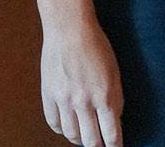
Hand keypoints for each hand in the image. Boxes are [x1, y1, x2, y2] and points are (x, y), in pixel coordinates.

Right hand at [41, 21, 122, 146]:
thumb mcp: (115, 72)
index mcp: (104, 96)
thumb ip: (116, 99)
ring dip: (79, 140)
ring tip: (84, 137)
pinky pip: (53, 122)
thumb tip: (114, 119)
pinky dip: (61, 129)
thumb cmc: (96, 46)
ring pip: (71, 134)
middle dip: (98, 146)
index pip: (111, 134)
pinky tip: (67, 127)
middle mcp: (83, 102)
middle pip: (90, 140)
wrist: (69, 29)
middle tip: (100, 145)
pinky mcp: (48, 94)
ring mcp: (64, 99)